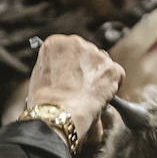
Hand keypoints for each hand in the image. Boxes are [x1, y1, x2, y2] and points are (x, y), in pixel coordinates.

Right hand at [26, 35, 124, 149]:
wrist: (58, 114)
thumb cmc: (45, 102)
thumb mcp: (40, 78)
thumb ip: (54, 69)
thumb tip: (64, 76)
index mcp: (56, 44)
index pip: (69, 49)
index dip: (72, 65)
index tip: (72, 76)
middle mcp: (76, 43)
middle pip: (87, 54)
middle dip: (86, 70)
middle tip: (82, 88)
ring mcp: (96, 55)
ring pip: (102, 64)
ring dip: (99, 78)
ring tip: (90, 96)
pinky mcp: (112, 68)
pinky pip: (116, 76)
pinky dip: (112, 88)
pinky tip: (101, 99)